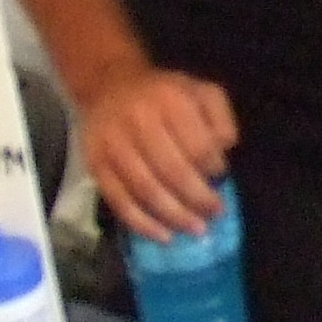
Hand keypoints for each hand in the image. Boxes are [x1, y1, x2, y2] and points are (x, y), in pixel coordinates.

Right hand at [77, 63, 236, 240]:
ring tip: (196, 229)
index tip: (221, 179)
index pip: (197, 144)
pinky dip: (143, 224)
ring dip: (174, 216)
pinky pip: (120, 201)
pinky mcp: (96, 165)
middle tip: (214, 214)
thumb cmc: (164, 94)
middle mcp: (139, 121)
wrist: (108, 86)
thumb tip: (225, 149)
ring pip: (146, 190)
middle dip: (198, 198)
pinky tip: (164, 235)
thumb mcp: (200, 91)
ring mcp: (113, 145)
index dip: (213, 168)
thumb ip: (220, 117)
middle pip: (172, 170)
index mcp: (170, 100)